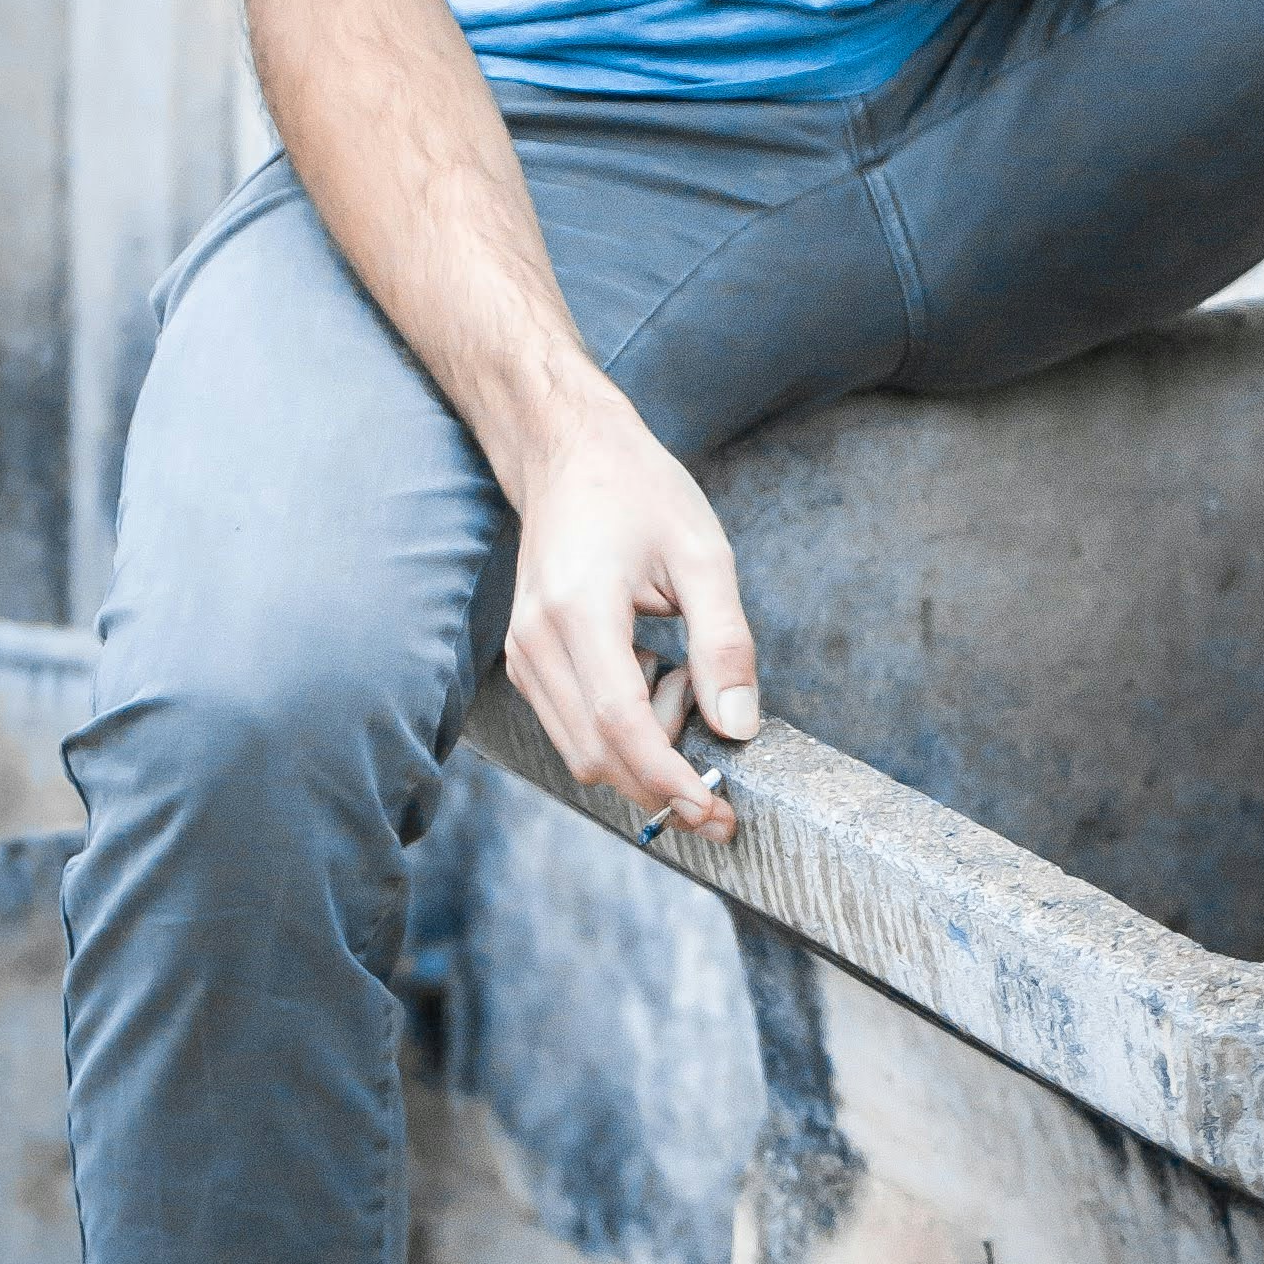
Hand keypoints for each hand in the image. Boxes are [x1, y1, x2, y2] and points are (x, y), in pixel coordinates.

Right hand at [501, 373, 758, 842]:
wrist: (570, 453)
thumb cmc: (640, 493)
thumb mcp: (704, 554)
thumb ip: (725, 643)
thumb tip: (739, 728)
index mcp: (578, 612)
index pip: (620, 726)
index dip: (669, 779)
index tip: (717, 809)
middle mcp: (536, 642)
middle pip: (596, 756)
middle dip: (662, 779)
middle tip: (719, 745)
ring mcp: (523, 655)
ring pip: (581, 752)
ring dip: (644, 750)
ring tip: (683, 677)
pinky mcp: (527, 661)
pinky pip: (573, 727)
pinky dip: (622, 729)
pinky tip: (655, 674)